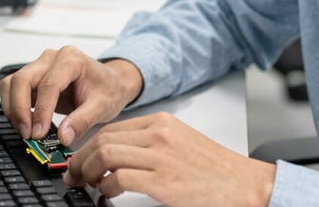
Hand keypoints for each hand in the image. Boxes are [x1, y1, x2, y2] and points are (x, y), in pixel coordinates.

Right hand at [0, 46, 142, 145]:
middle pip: (23, 79)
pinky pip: (12, 88)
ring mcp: (40, 66)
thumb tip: (63, 137)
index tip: (38, 133)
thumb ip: (82, 121)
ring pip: (12, 82)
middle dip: (20, 109)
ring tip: (24, 131)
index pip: (48, 84)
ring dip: (13, 108)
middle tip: (28, 135)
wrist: (110, 83)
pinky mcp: (33, 77)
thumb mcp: (103, 107)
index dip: (41, 111)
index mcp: (71, 60)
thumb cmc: (108, 89)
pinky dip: (12, 106)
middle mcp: (52, 58)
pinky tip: (23, 122)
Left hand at [63, 112, 276, 206]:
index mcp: (163, 122)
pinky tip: (108, 195)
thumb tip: (116, 156)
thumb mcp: (181, 143)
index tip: (79, 160)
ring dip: (87, 172)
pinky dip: (105, 188)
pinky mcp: (162, 181)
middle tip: (73, 175)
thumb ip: (152, 144)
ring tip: (86, 185)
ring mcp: (161, 156)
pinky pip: (118, 178)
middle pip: (103, 138)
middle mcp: (160, 134)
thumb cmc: (215, 170)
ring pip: (105, 154)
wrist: (245, 185)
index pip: (112, 128)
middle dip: (81, 158)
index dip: (88, 145)